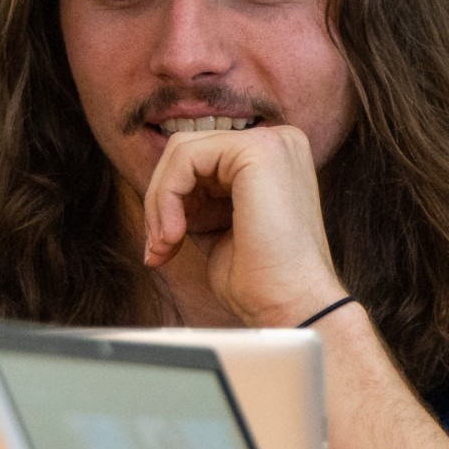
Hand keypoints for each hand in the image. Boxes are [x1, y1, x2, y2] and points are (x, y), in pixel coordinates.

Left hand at [139, 123, 349, 328]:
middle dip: (161, 201)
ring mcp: (271, 142)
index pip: (202, 158)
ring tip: (166, 245)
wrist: (292, 306)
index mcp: (274, 157)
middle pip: (188, 150)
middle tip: (159, 249)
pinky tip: (175, 234)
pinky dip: (167, 198)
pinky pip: (186, 158)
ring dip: (160, 203)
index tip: (164, 246)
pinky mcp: (257, 151)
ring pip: (181, 152)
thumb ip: (197, 198)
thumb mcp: (219, 225)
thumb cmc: (260, 279)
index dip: (172, 200)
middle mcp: (278, 142)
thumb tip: (157, 191)